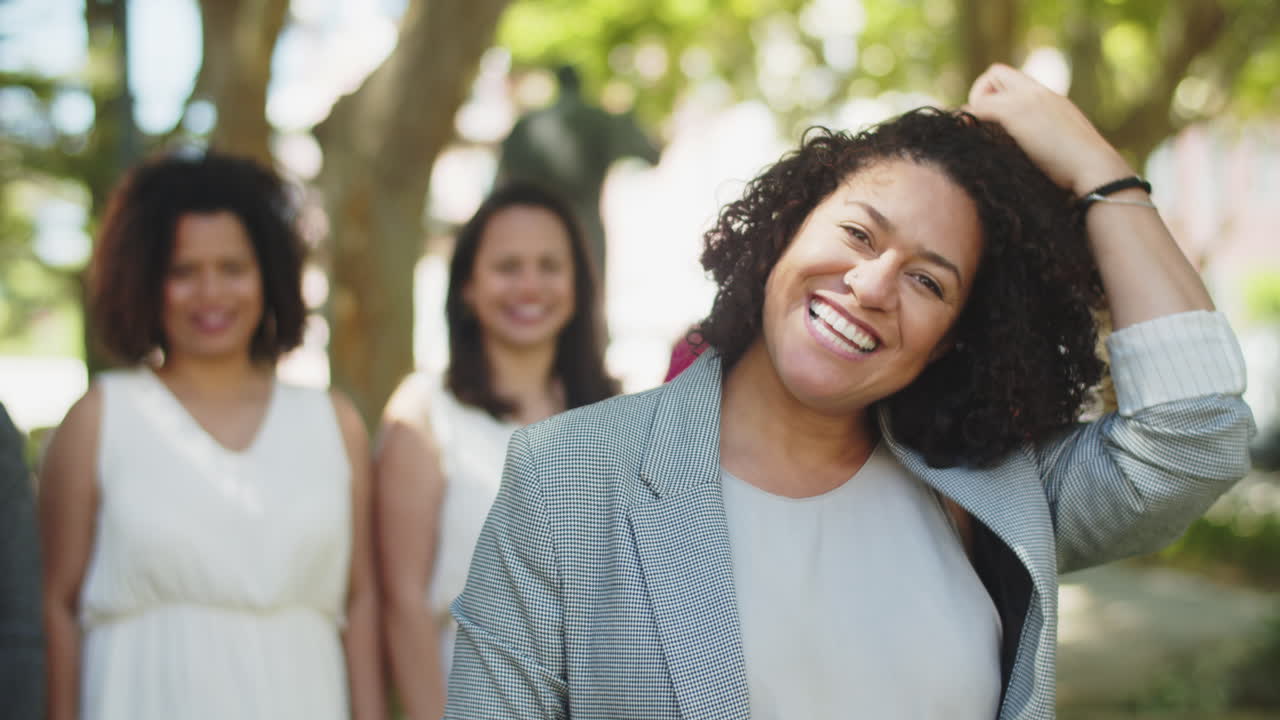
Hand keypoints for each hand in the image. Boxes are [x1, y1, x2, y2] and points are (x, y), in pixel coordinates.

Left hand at [965, 63, 1133, 196]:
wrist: (1092, 166)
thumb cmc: (1081, 169)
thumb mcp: (1064, 147)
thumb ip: (1046, 140)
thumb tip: (1039, 161)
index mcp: (1050, 99)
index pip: (1014, 79)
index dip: (996, 94)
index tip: (993, 121)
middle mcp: (1037, 92)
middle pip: (995, 72)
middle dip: (980, 94)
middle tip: (979, 124)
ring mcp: (1025, 99)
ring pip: (983, 89)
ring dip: (973, 110)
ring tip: (976, 135)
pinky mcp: (1013, 111)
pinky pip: (976, 108)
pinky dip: (967, 121)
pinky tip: (969, 141)